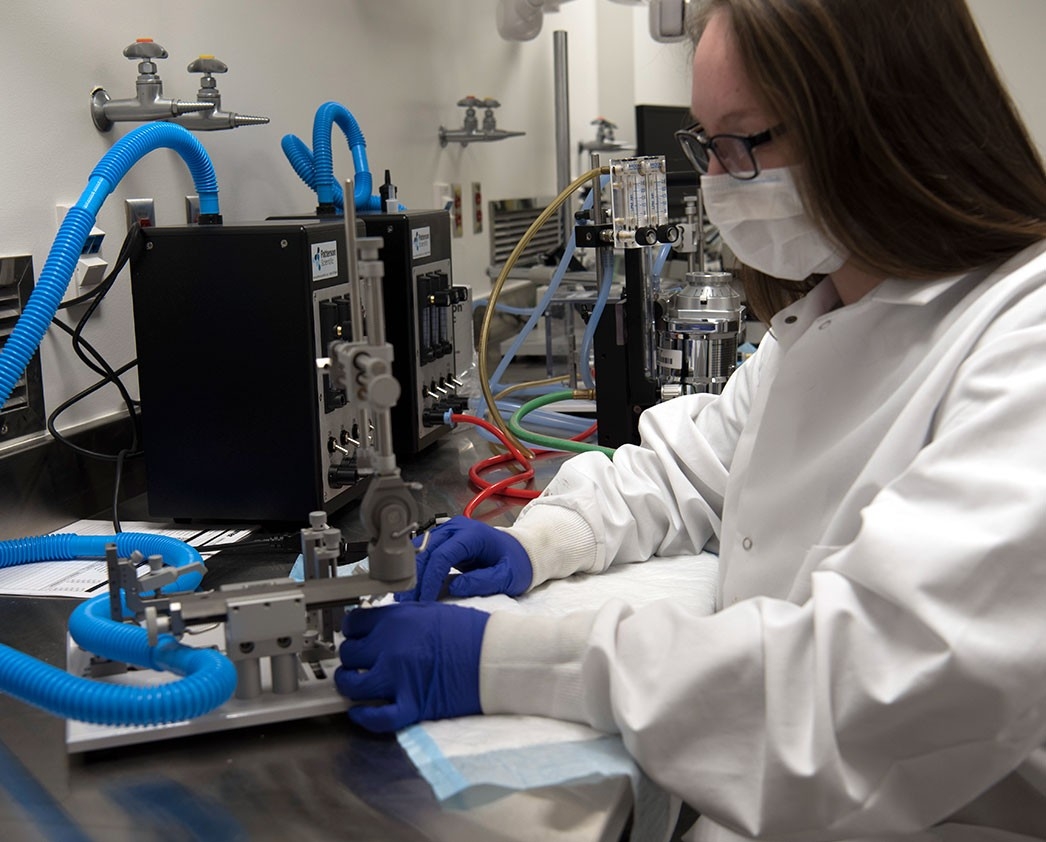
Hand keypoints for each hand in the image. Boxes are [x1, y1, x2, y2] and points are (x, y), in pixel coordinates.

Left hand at [335, 602, 488, 732]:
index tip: (356, 635)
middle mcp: (391, 647)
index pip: (353, 623)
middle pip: (349, 653)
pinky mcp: (412, 705)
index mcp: (397, 620)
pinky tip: (360, 713)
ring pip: (353, 685)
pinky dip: (364, 718)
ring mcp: (399, 678)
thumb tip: (378, 627)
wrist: (495, 656)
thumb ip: (400, 618)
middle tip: (358, 660)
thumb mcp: (429, 610)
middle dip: (351, 657)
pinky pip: (377, 717)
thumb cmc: (470, 632)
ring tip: (354, 684)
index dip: (352, 630)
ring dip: (349, 685)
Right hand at [396, 515, 531, 601]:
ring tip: (407, 596)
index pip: (441, 555)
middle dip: (416, 578)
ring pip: (421, 549)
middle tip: (409, 601)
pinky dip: (417, 568)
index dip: (430, 579)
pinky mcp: (445, 539)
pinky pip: (425, 551)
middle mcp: (457, 528)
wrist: (522, 551)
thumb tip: (454, 588)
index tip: (425, 599)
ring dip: (412, 573)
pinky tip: (414, 585)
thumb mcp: (507, 577)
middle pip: (426, 551)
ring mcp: (449, 531)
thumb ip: (482, 582)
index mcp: (472, 534)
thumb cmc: (517, 563)